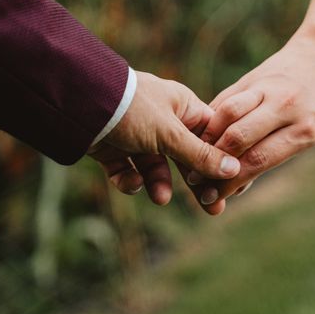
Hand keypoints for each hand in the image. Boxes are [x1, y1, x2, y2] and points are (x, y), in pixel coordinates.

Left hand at [88, 71, 240, 205]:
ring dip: (158, 183)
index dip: (221, 160)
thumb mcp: (170, 134)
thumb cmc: (133, 108)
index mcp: (182, 107)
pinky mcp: (114, 149)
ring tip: (160, 198)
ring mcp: (137, 135)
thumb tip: (234, 169)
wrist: (81, 104)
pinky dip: (130, 180)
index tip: (231, 185)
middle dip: (195, 182)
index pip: (210, 136)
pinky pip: (129, 171)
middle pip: (186, 157)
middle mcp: (162, 120)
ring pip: (156, 168)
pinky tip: (131, 182)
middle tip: (212, 208)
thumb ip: (200, 155)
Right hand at [187, 32, 314, 213]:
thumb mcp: (310, 134)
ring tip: (194, 156)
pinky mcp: (250, 77)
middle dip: (213, 163)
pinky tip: (200, 137)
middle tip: (196, 182)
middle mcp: (285, 106)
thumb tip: (236, 185)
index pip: (259, 160)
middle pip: (239, 137)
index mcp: (305, 128)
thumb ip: (273, 155)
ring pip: (227, 114)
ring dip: (206, 139)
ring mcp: (266, 88)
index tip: (213, 198)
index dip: (231, 181)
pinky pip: (224, 100)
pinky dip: (210, 121)